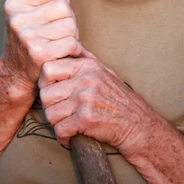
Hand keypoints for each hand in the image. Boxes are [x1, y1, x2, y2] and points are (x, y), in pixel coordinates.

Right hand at [1, 0, 81, 92]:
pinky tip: (63, 52)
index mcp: (14, 3)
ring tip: (60, 41)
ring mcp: (26, 36)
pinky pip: (71, 43)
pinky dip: (73, 49)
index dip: (60, 0)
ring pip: (70, 25)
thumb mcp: (36, 11)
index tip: (52, 14)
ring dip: (72, 35)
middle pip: (64, 6)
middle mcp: (17, 18)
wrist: (16, 71)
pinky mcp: (38, 54)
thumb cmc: (31, 36)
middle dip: (68, 19)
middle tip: (59, 31)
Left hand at [39, 51, 158, 156]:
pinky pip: (60, 129)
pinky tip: (71, 136)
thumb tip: (69, 46)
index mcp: (86, 65)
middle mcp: (85, 79)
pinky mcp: (87, 118)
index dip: (45, 83)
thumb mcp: (104, 71)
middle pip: (45, 93)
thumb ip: (84, 59)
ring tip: (66, 124)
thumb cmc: (118, 98)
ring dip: (56, 123)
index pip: (48, 68)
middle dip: (49, 106)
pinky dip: (63, 137)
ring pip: (50, 113)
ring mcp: (86, 98)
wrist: (138, 124)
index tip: (53, 93)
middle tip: (59, 113)